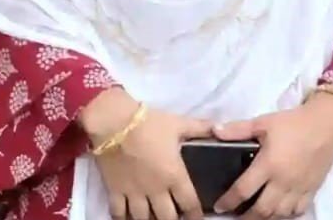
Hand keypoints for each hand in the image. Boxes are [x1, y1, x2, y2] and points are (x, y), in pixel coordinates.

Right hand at [79, 88, 211, 219]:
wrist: (114, 122)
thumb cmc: (149, 123)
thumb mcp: (179, 123)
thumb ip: (200, 128)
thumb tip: (218, 128)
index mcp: (174, 176)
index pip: (190, 204)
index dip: (195, 215)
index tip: (197, 218)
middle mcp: (156, 190)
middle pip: (167, 218)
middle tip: (176, 218)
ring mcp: (134, 193)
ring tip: (155, 219)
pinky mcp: (115, 191)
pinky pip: (119, 213)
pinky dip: (124, 219)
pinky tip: (128, 219)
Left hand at [212, 90, 332, 218]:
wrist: (326, 124)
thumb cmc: (293, 123)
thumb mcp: (263, 122)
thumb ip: (238, 129)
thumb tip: (214, 131)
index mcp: (268, 164)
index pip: (243, 190)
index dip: (228, 201)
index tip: (219, 207)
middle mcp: (283, 181)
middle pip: (262, 210)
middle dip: (246, 218)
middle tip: (235, 217)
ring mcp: (298, 188)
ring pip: (279, 214)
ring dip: (265, 218)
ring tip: (255, 216)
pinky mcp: (311, 190)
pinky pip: (298, 211)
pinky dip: (286, 215)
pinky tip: (278, 212)